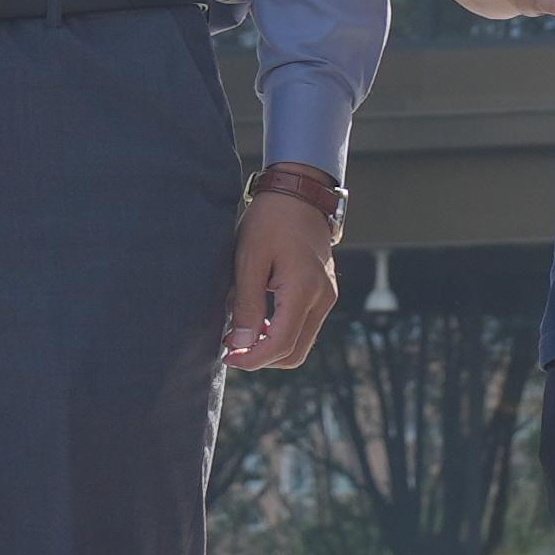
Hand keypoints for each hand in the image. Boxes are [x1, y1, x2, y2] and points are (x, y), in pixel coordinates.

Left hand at [225, 187, 337, 370]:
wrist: (299, 196)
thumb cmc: (270, 222)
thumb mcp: (249, 261)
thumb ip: (247, 305)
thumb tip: (242, 343)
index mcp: (304, 290)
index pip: (281, 344)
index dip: (252, 358)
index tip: (227, 357)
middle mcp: (322, 298)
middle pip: (294, 353)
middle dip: (262, 358)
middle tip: (232, 348)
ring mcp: (327, 297)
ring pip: (301, 343)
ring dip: (272, 347)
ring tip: (242, 334)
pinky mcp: (324, 293)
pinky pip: (304, 327)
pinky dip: (282, 333)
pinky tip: (260, 322)